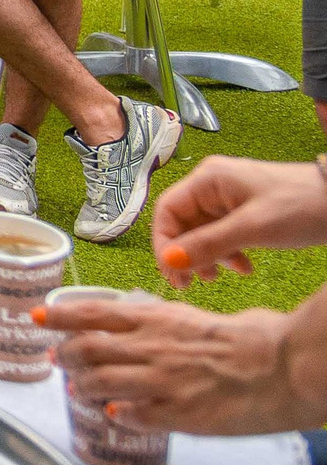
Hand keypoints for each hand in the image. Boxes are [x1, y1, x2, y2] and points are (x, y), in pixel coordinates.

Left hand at [49, 299, 306, 435]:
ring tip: (79, 392)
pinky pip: (134, 417)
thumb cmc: (253, 338)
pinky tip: (116, 416)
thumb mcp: (198, 317)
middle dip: (65, 357)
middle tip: (58, 362)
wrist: (286, 367)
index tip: (36, 318)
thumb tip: (153, 321)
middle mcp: (149, 347)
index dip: (59, 317)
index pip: (91, 313)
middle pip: (86, 351)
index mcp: (155, 318)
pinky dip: (118, 416)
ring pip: (100, 384)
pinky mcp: (179, 415)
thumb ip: (166, 322)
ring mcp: (161, 382)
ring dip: (83, 389)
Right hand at [152, 155, 326, 283]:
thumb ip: (208, 244)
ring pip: (202, 231)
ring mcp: (229, 198)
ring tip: (218, 278)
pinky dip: (228, 253)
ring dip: (207, 256)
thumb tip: (168, 261)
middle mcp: (213, 186)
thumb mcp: (252, 229)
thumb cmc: (300, 207)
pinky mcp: (246, 212)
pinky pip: (224, 234)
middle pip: (182, 223)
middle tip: (189, 284)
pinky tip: (245, 268)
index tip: (172, 273)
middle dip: (185, 254)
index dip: (164, 243)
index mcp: (207, 179)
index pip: (167, 210)